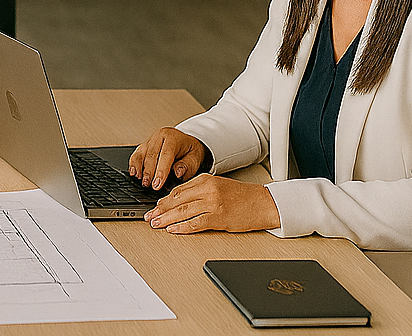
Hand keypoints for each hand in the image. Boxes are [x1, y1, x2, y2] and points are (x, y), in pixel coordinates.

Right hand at [128, 127, 207, 190]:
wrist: (186, 142)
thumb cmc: (190, 150)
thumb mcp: (195, 158)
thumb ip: (187, 166)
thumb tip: (178, 172)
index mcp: (173, 138)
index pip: (165, 154)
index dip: (161, 171)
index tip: (157, 183)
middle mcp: (159, 137)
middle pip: (151, 155)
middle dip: (149, 172)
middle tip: (148, 185)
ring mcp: (150, 141)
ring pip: (141, 154)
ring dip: (140, 169)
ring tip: (141, 180)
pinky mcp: (144, 146)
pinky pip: (136, 155)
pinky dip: (134, 164)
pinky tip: (134, 173)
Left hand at [144, 174, 279, 233]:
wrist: (263, 203)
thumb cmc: (241, 196)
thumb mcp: (217, 186)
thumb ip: (198, 191)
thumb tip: (177, 202)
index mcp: (204, 179)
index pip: (177, 191)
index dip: (163, 201)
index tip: (153, 207)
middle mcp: (207, 189)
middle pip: (176, 200)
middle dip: (159, 210)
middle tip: (148, 217)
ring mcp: (213, 203)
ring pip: (182, 212)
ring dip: (166, 219)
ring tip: (155, 224)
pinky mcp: (219, 217)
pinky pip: (195, 223)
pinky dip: (182, 228)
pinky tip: (173, 230)